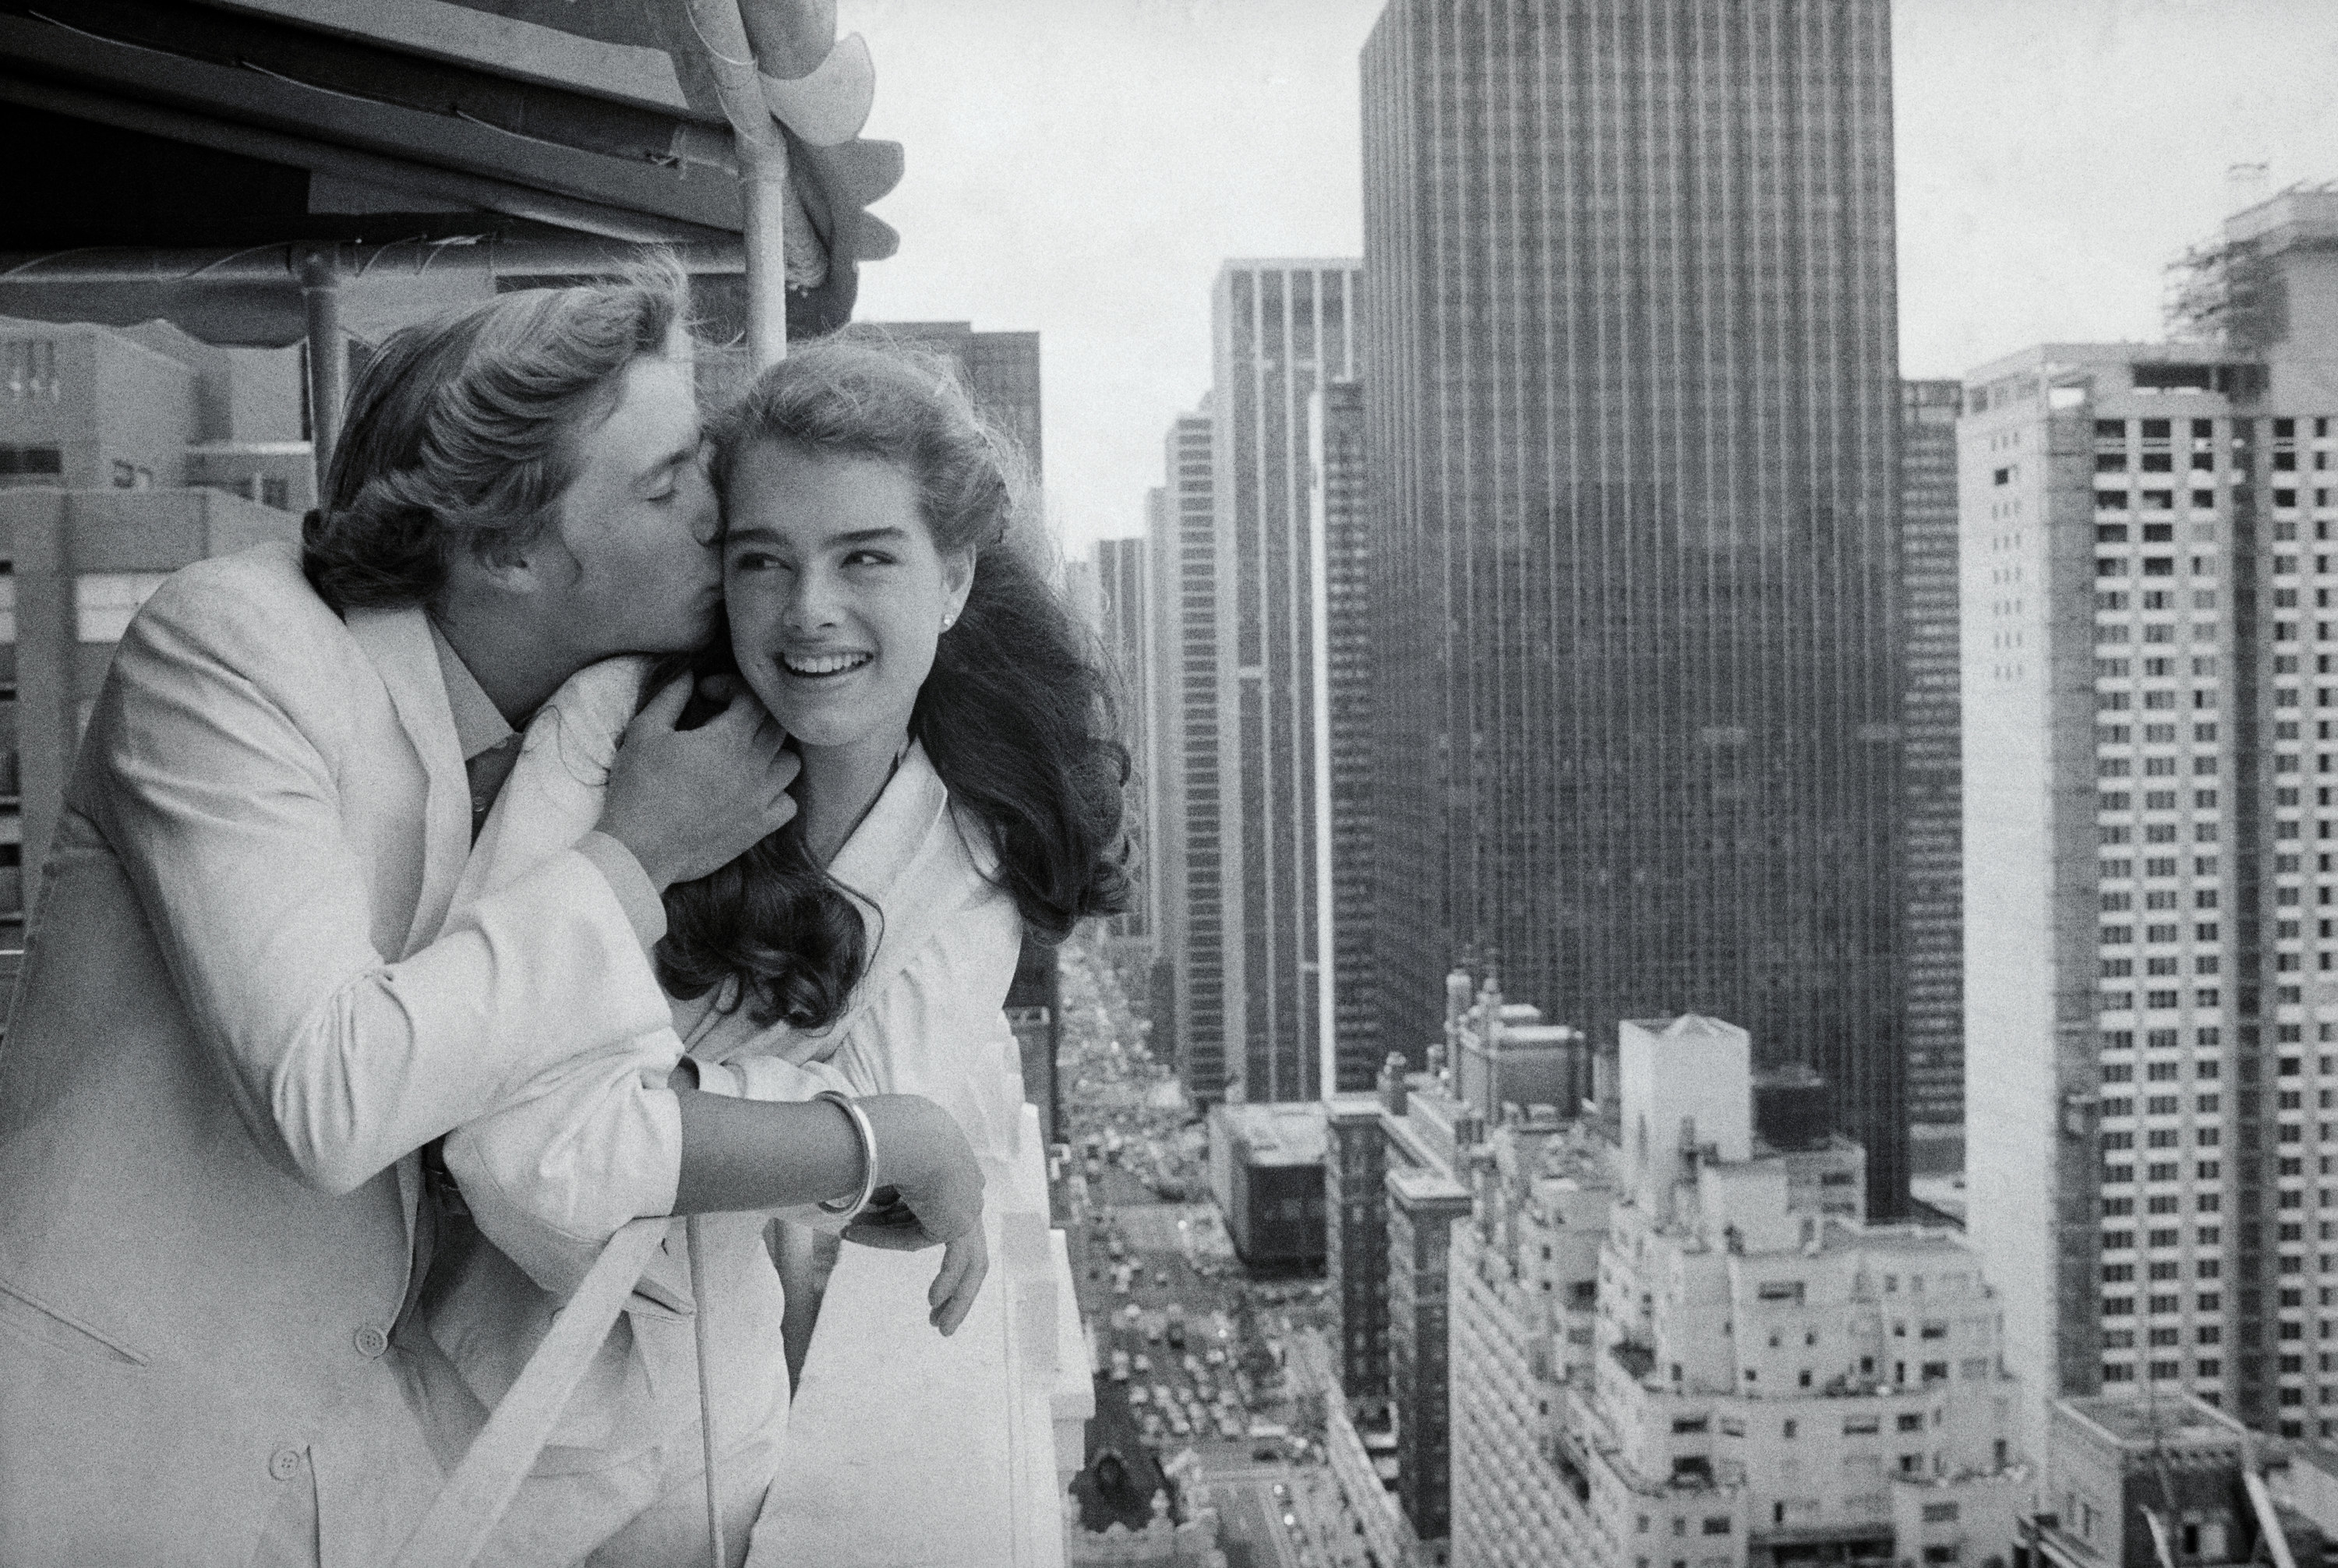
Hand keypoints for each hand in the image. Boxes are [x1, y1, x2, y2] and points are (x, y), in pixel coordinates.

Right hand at [598, 673, 798, 888]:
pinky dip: (777, 791)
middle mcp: (754, 767)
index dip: (731, 686)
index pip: (753, 697)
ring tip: (744, 751)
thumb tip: (688, 676)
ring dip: (771, 750)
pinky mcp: (758, 828)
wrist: (639, 849)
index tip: (706, 692)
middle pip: (777, 725)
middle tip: (725, 717)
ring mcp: (760, 799)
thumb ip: (671, 698)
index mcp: (729, 739)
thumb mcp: (645, 732)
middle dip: (753, 712)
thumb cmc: (637, 788)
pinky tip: (752, 789)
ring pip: (790, 763)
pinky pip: (788, 803)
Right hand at [841, 1096, 988, 1333]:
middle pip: (957, 1238)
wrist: (898, 1135)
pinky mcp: (963, 1218)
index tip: (853, 1229)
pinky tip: (933, 1302)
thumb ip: (864, 1196)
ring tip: (939, 1324)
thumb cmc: (869, 1142)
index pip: (917, 1207)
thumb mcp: (864, 1174)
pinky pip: (953, 1258)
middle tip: (935, 1305)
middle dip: (951, 1277)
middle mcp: (959, 1180)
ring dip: (955, 1293)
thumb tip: (845, 1224)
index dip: (886, 1225)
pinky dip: (945, 1281)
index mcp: (936, 1160)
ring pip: (967, 1258)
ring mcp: (967, 1200)